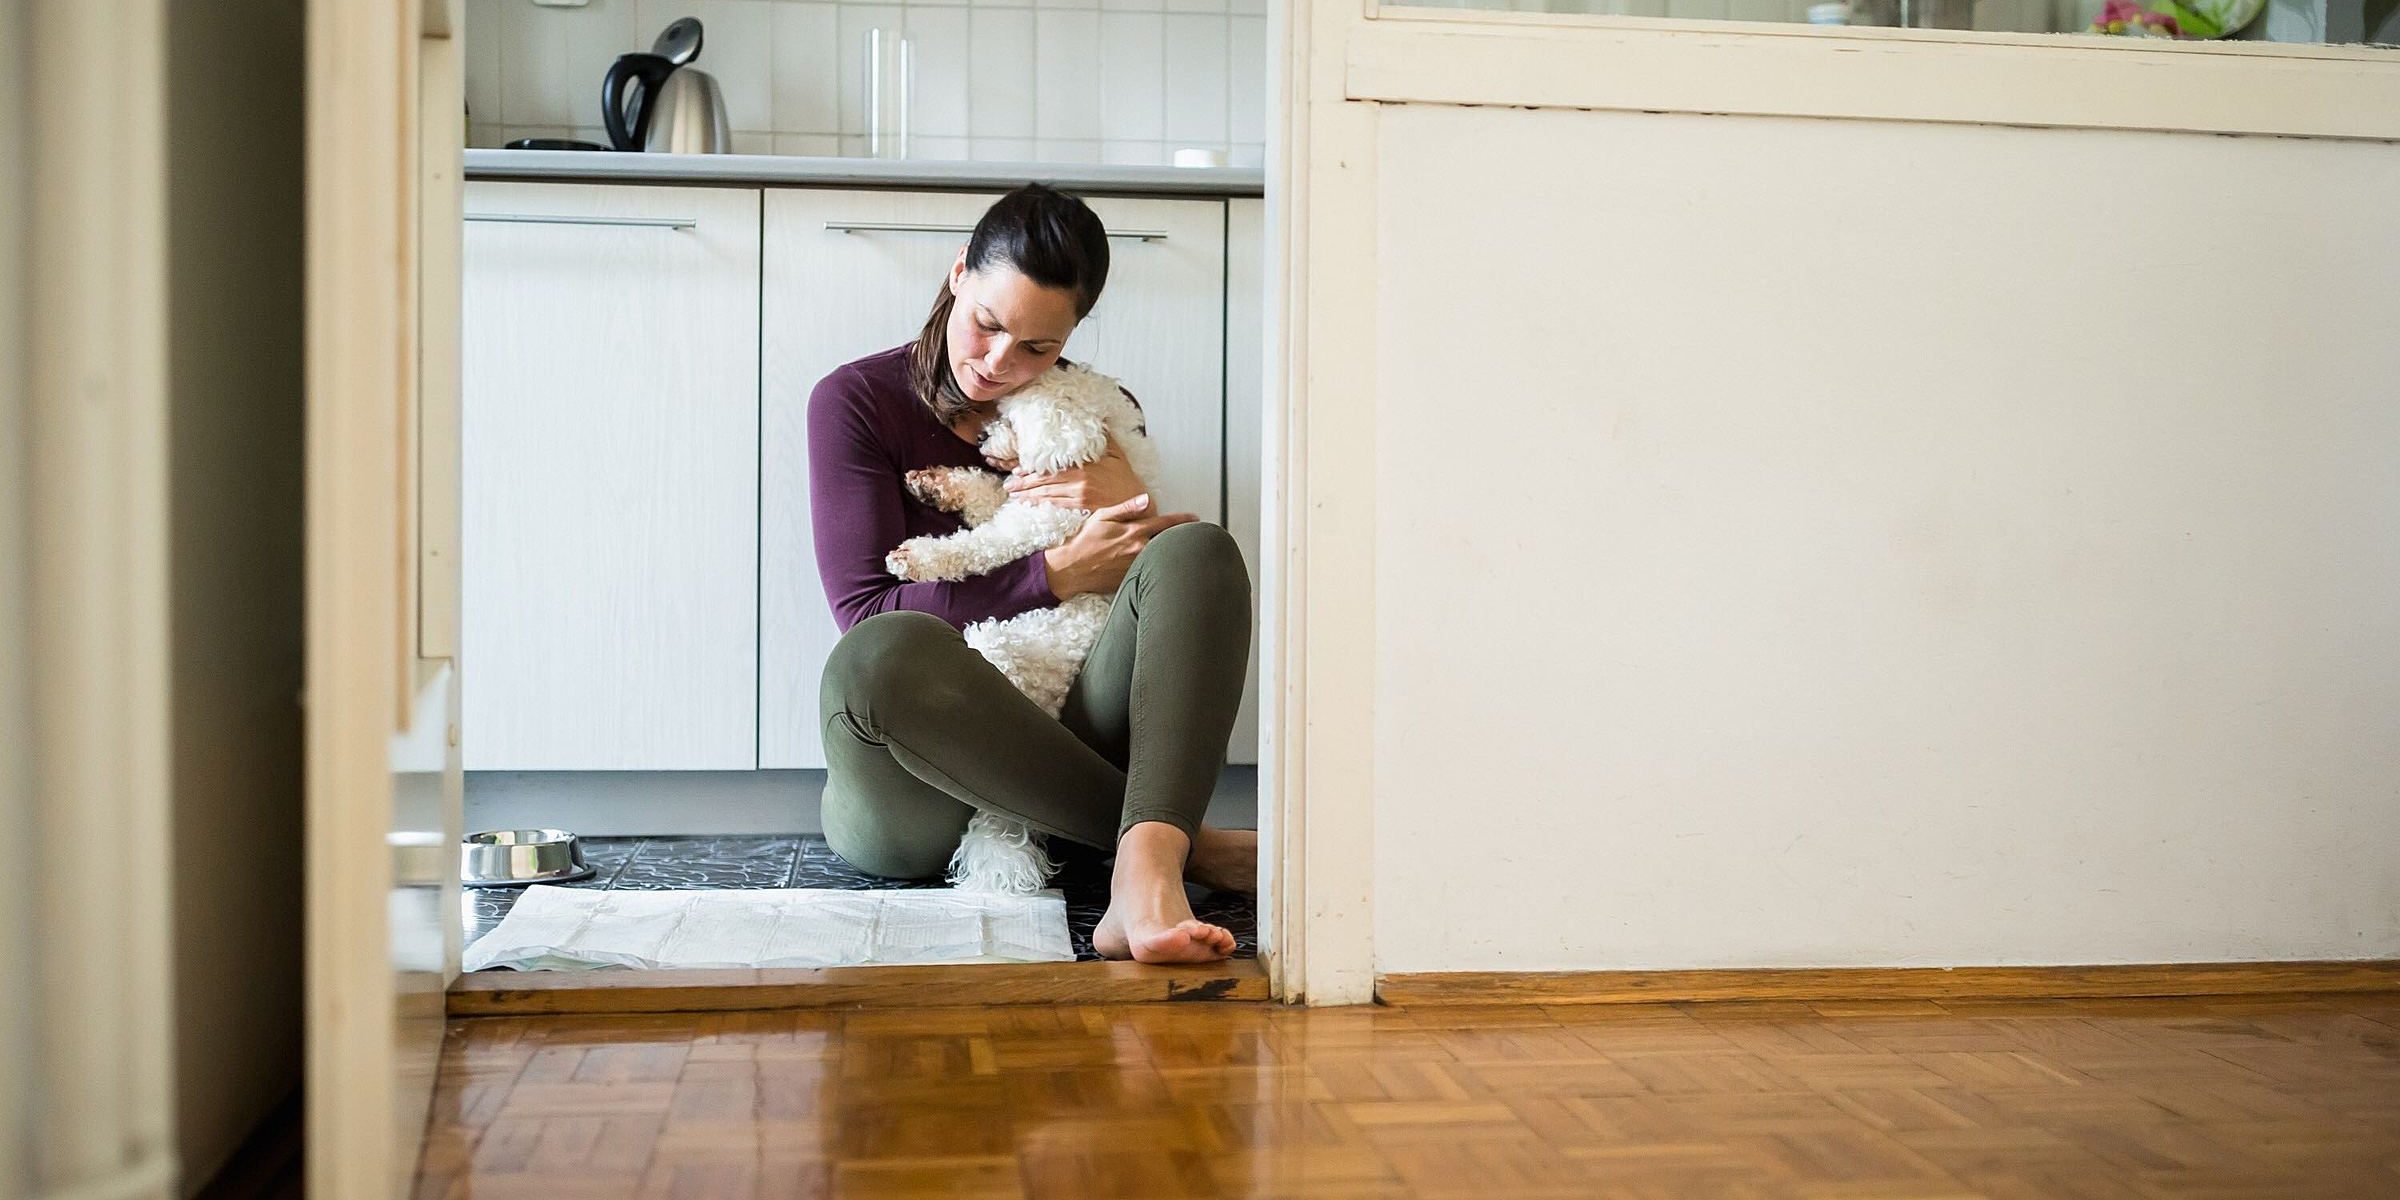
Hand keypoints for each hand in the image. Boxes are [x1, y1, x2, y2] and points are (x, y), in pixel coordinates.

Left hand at [1006, 437, 1143, 512]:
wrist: (1136, 504)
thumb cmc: (1126, 480)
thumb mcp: (1117, 454)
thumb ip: (1104, 438)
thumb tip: (1099, 421)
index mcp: (1083, 463)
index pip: (1052, 464)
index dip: (1032, 468)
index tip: (1018, 469)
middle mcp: (1078, 478)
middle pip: (1044, 479)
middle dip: (1024, 482)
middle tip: (1009, 484)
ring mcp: (1079, 493)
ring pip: (1046, 493)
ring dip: (1028, 494)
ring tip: (1013, 494)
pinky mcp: (1081, 506)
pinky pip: (1055, 505)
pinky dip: (1040, 504)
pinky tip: (1029, 505)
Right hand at [1043, 494, 1197, 598]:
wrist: (1072, 569)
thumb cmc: (1085, 541)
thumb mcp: (1102, 517)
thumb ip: (1126, 508)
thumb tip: (1146, 499)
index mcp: (1133, 532)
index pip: (1164, 523)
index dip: (1182, 520)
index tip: (1195, 518)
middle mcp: (1138, 549)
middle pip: (1168, 543)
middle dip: (1180, 539)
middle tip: (1191, 537)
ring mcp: (1136, 566)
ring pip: (1161, 559)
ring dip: (1170, 554)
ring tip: (1179, 552)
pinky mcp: (1131, 580)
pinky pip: (1149, 573)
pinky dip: (1157, 568)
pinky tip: (1160, 568)